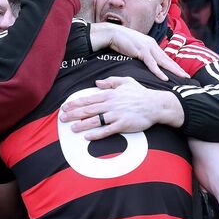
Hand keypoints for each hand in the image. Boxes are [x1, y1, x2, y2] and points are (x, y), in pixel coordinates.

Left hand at [59, 76, 183, 139]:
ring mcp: (116, 115)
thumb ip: (111, 81)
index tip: (65, 106)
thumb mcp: (126, 81)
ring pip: (95, 120)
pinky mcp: (123, 125)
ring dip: (82, 124)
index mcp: (110, 94)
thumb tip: (97, 82)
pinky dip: (96, 134)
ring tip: (71, 128)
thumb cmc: (141, 93)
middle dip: (73, 114)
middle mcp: (111, 104)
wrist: (156, 105)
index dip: (75, 103)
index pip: (88, 99)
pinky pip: (107, 130)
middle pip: (88, 109)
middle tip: (62, 118)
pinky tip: (87, 136)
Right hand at [90, 23, 189, 80]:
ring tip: (182, 77)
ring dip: (173, 70)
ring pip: (163, 61)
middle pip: (167, 59)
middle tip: (187, 76)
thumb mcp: (135, 46)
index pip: (164, 56)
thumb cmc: (121, 41)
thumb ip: (142, 52)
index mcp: (151, 44)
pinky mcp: (141, 51)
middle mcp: (152, 45)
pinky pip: (152, 64)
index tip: (181, 71)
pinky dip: (158, 71)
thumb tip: (145, 60)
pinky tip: (165, 78)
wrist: (113, 33)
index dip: (173, 64)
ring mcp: (148, 47)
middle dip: (178, 68)